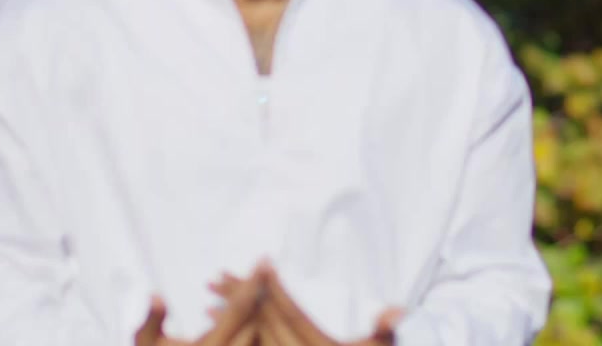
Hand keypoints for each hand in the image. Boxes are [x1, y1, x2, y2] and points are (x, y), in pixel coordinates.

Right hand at [136, 264, 265, 345]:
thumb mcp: (146, 342)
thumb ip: (153, 320)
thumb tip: (156, 296)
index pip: (238, 310)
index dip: (251, 284)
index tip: (262, 261)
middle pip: (254, 315)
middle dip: (259, 288)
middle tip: (266, 264)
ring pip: (256, 324)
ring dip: (256, 300)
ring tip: (258, 278)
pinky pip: (251, 334)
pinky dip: (249, 315)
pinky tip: (243, 302)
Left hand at [210, 263, 402, 345]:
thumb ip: (387, 331)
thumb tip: (394, 312)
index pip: (289, 311)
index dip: (273, 286)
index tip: (260, 263)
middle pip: (261, 322)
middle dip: (238, 298)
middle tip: (213, 279)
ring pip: (251, 336)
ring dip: (229, 317)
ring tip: (207, 300)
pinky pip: (252, 344)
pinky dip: (234, 334)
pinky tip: (213, 324)